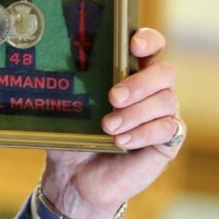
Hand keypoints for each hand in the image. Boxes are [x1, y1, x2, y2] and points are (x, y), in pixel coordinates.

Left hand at [42, 28, 183, 218]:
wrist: (74, 178)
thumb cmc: (71, 136)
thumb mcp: (67, 109)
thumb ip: (71, 87)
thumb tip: (49, 65)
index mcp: (127, 73)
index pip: (150, 46)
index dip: (148, 40)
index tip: (132, 45)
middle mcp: (150, 90)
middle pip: (164, 72)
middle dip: (139, 82)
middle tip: (112, 97)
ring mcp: (162, 114)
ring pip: (167, 100)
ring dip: (136, 113)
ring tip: (108, 127)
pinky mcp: (167, 141)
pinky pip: (169, 129)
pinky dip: (144, 133)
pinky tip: (121, 143)